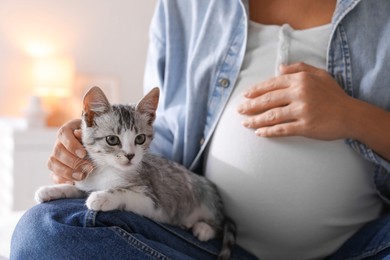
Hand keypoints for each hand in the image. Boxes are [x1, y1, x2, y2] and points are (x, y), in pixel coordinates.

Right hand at [48, 119, 92, 183]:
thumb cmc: (96, 138)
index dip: (71, 145)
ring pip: (53, 164)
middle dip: (73, 162)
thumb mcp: (94, 134)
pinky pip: (53, 175)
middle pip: (58, 151)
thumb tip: (78, 133)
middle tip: (88, 167)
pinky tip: (73, 183)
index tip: (83, 154)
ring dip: (67, 172)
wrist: (98, 147)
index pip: (63, 133)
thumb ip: (88, 134)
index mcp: (68, 130)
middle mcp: (59, 143)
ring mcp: (56, 157)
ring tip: (82, 176)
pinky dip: (62, 180)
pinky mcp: (57, 169)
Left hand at [237, 62, 354, 139]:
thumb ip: (298, 68)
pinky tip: (259, 133)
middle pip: (268, 100)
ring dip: (255, 120)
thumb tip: (279, 68)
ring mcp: (302, 110)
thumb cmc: (334, 95)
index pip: (271, 84)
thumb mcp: (319, 74)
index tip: (245, 96)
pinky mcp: (305, 126)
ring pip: (271, 116)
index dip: (256, 91)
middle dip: (250, 106)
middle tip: (239, 110)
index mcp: (300, 79)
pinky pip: (282, 129)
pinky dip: (268, 132)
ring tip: (245, 123)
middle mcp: (299, 93)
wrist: (351, 115)